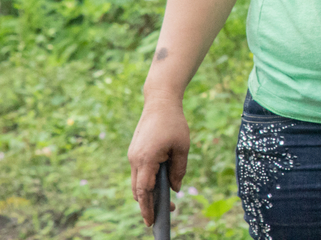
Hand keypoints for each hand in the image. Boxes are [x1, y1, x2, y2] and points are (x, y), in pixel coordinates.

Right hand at [127, 94, 189, 225]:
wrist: (159, 102)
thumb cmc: (174, 123)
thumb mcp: (183, 147)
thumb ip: (179, 170)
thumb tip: (175, 189)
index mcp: (147, 159)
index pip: (144, 191)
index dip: (147, 208)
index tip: (151, 222)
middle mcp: (135, 160)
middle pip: (138, 190)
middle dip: (149, 205)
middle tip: (165, 214)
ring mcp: (133, 156)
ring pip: (136, 182)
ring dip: (147, 193)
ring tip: (164, 202)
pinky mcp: (134, 152)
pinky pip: (138, 172)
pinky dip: (146, 182)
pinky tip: (158, 186)